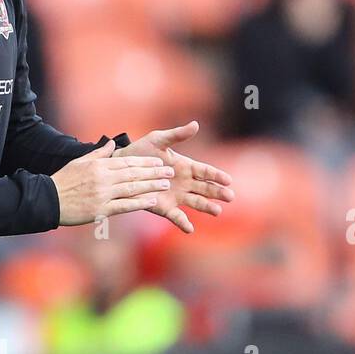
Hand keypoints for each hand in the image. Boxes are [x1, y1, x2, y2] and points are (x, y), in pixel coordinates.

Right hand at [51, 141, 174, 225]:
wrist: (48, 200)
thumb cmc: (63, 181)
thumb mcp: (79, 162)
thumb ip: (98, 154)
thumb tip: (112, 144)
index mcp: (99, 165)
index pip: (127, 161)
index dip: (145, 161)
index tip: (159, 161)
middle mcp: (103, 178)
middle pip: (133, 173)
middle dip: (153, 172)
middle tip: (169, 172)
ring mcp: (103, 194)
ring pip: (132, 188)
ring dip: (151, 186)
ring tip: (165, 185)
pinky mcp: (101, 209)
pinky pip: (124, 205)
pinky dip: (139, 203)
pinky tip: (152, 201)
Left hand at [119, 121, 233, 233]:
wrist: (123, 167)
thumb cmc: (142, 151)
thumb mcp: (159, 140)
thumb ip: (177, 135)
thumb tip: (196, 124)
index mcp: (186, 166)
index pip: (206, 172)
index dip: (217, 176)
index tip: (228, 180)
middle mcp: (185, 183)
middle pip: (205, 189)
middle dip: (218, 193)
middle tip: (230, 197)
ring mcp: (176, 196)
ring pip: (196, 202)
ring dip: (207, 207)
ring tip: (217, 211)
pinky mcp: (164, 207)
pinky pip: (176, 216)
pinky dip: (183, 223)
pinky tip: (190, 229)